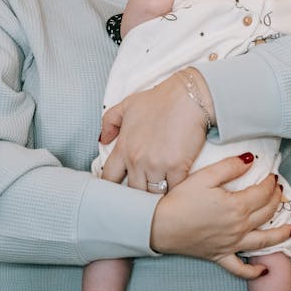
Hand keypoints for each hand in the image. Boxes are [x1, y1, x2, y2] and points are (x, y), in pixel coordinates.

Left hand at [100, 71, 211, 190]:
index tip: (119, 188)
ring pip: (152, 194)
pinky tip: (177, 188)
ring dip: (156, 193)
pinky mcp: (178, 167)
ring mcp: (157, 165)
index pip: (109, 178)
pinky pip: (173, 190)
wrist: (188, 96)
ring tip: (160, 193)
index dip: (112, 186)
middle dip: (137, 193)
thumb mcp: (127, 105)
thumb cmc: (159, 99)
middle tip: (144, 191)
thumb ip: (109, 122)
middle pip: (132, 191)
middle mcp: (137, 160)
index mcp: (123, 147)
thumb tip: (103, 140)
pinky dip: (175, 190)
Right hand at [150, 153, 290, 279]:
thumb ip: (230, 167)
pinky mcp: (220, 255)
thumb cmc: (179, 200)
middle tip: (279, 191)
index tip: (272, 176)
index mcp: (237, 206)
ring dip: (281, 235)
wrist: (159, 225)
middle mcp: (239, 227)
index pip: (263, 193)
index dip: (270, 183)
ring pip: (263, 242)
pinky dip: (253, 272)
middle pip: (266, 213)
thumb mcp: (204, 176)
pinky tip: (263, 270)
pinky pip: (240, 268)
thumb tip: (249, 160)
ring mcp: (231, 244)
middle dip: (276, 200)